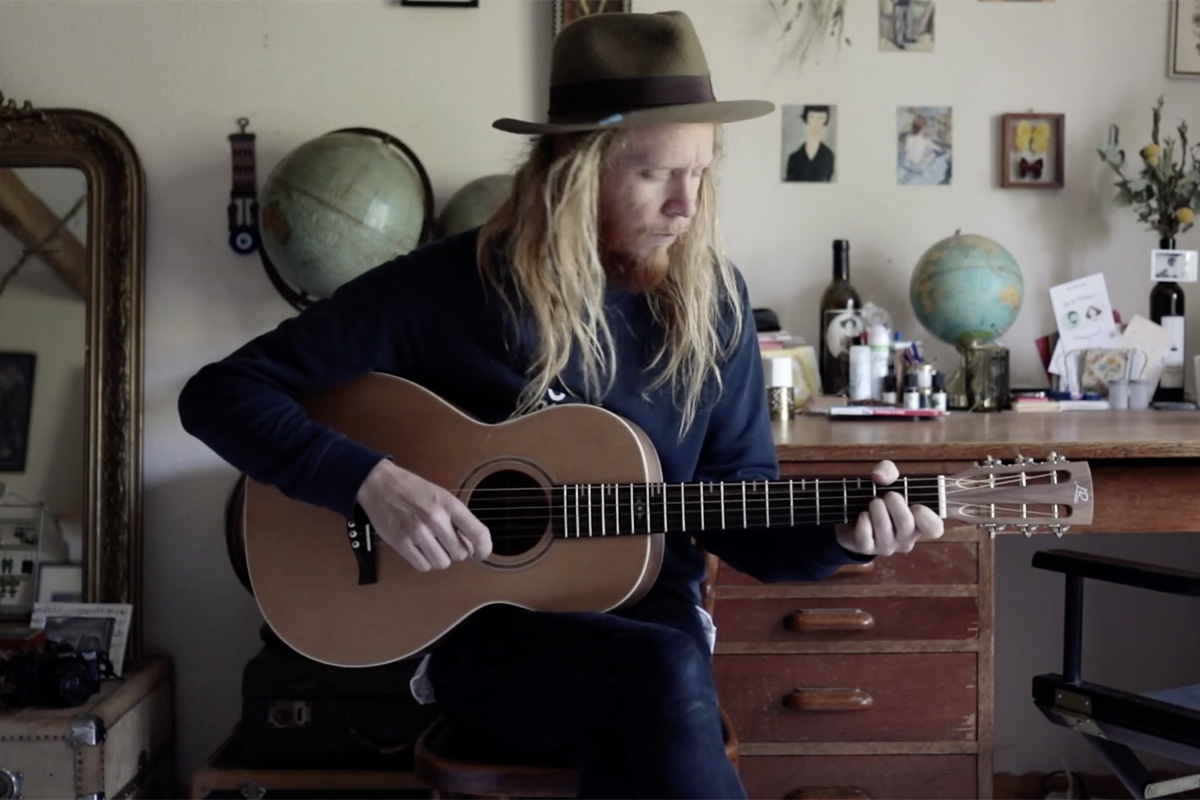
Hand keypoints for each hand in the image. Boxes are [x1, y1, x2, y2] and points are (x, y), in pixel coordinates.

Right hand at [355, 459, 491, 571]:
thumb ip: (457, 518)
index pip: (478, 533)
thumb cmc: (413, 490)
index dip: (484, 548)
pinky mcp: (401, 543)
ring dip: (440, 557)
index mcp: (449, 505)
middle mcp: (435, 519)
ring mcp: (417, 532)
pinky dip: (424, 562)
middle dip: (457, 551)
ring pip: (442, 563)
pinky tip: (419, 549)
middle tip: (447, 542)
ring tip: (432, 545)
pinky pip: (423, 566)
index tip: (482, 553)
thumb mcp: (441, 496)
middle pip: (460, 553)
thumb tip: (471, 545)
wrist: (380, 484)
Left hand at [835, 460, 943, 555]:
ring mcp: (887, 546)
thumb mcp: (888, 480)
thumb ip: (889, 470)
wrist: (854, 516)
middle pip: (906, 524)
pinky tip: (863, 515)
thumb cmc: (880, 498)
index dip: (927, 518)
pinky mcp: (867, 548)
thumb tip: (879, 476)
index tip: (916, 505)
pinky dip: (863, 522)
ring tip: (873, 502)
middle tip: (887, 496)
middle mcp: (906, 538)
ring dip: (876, 509)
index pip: (934, 529)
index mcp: (919, 523)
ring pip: (884, 529)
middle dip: (895, 504)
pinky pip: (866, 537)